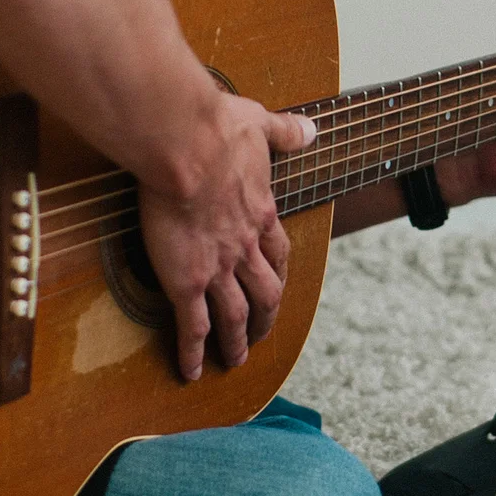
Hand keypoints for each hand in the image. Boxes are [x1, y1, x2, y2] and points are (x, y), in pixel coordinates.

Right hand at [137, 97, 316, 381]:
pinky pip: (193, 326)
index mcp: (260, 213)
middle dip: (264, 317)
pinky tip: (190, 371)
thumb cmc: (217, 129)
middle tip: (260, 334)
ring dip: (236, 342)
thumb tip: (309, 129)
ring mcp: (218, 268)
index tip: (274, 283)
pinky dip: (193, 352)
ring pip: (234, 316)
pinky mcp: (186, 280)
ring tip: (234, 361)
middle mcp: (244, 247)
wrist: (186, 144)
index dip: (276, 272)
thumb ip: (285, 131)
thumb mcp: (260, 123)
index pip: (276, 252)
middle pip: (264, 293)